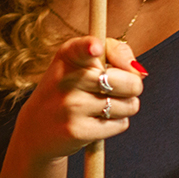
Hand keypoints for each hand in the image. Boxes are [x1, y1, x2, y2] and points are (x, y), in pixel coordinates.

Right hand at [10, 37, 142, 160]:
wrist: (38, 126)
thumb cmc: (71, 88)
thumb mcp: (83, 62)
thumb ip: (115, 53)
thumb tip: (140, 72)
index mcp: (68, 56)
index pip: (80, 48)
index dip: (90, 47)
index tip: (95, 48)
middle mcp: (67, 79)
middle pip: (131, 84)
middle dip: (133, 88)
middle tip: (115, 89)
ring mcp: (72, 106)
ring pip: (130, 105)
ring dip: (124, 107)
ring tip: (100, 106)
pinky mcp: (78, 130)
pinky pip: (122, 124)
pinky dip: (116, 123)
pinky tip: (95, 120)